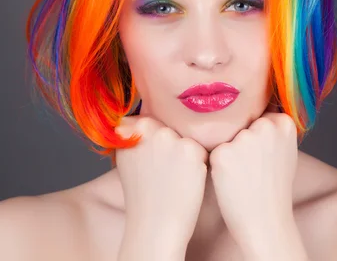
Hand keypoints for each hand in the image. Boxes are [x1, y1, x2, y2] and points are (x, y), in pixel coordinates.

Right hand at [115, 115, 209, 249]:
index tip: (152, 160)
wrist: (155, 224)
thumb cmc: (144, 194)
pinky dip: (199, 164)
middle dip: (172, 145)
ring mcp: (169, 137)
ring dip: (186, 153)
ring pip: (187, 137)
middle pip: (171, 127)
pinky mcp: (191, 149)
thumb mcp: (129, 158)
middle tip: (164, 172)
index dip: (156, 141)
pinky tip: (186, 180)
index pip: (151, 120)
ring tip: (174, 176)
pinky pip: (201, 150)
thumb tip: (144, 118)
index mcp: (129, 128)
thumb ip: (136, 135)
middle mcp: (148, 128)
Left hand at [208, 107, 298, 249]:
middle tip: (252, 169)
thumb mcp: (285, 150)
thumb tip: (258, 109)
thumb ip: (273, 129)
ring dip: (228, 152)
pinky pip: (213, 151)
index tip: (263, 158)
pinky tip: (230, 180)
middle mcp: (265, 126)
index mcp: (284, 122)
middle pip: (242, 124)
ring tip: (242, 175)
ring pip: (227, 136)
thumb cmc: (274, 187)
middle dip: (242, 142)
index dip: (257, 137)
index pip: (260, 115)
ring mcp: (244, 139)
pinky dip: (217, 165)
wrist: (266, 221)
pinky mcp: (222, 154)